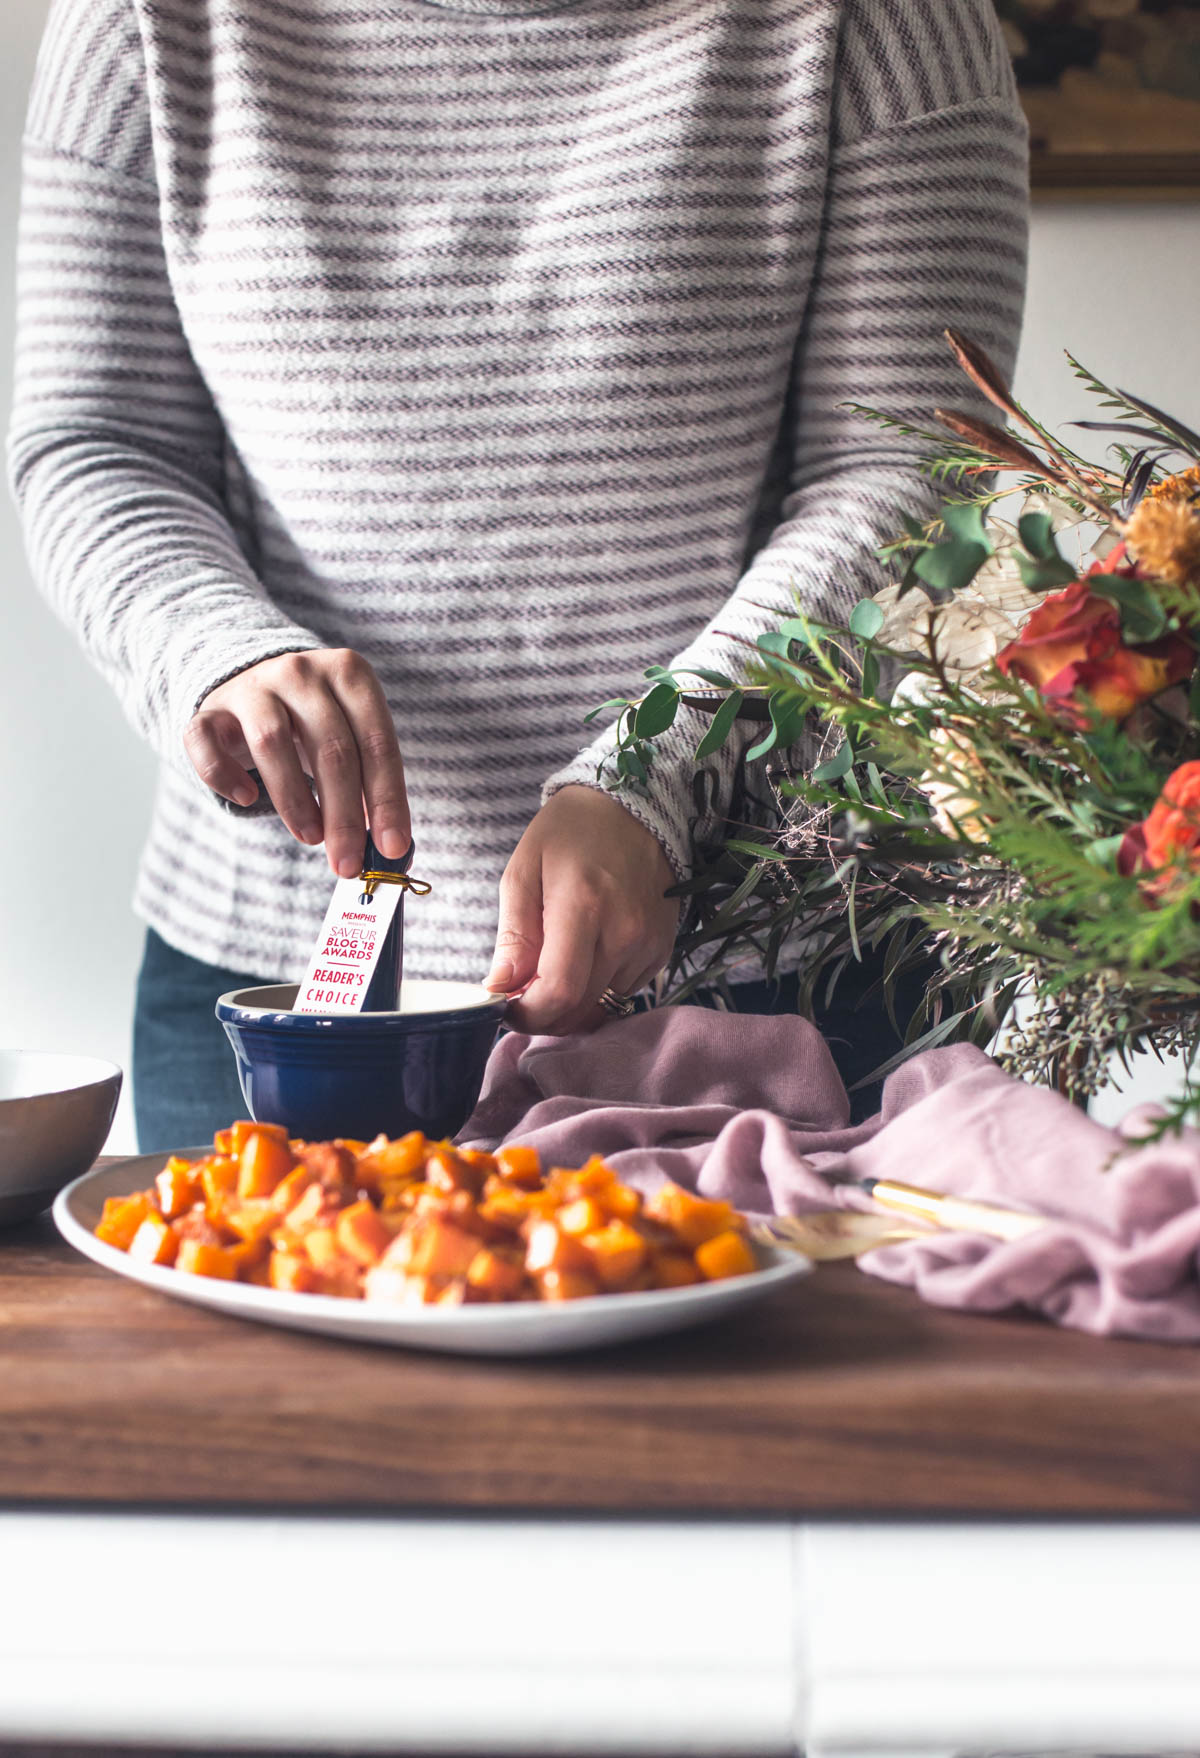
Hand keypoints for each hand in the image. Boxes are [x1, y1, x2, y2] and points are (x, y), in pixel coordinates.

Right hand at [184, 650, 410, 877]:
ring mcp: (252, 686)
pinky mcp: (209, 708)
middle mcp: (301, 672)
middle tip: (348, 862)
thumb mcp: (351, 741)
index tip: (392, 848)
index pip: (377, 742)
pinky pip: (206, 742)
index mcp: (350, 674)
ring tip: (310, 838)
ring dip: (295, 799)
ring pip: (272, 742)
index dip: (386, 799)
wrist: (255, 687)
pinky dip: (224, 775)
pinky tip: (247, 798)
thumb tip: (391, 850)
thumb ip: (369, 787)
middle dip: (343, 814)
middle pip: (330, 747)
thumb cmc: (315, 726)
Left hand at [487, 786, 678, 1034]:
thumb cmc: (570, 833)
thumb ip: (513, 935)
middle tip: (523, 996)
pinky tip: (587, 954)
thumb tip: (501, 987)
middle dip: (544, 1014)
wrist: (633, 805)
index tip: (508, 1009)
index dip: (528, 1014)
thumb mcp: (524, 871)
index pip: (559, 992)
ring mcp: (649, 942)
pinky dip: (599, 986)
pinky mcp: (663, 948)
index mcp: (583, 906)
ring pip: (602, 1004)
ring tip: (556, 964)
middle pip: (579, 1008)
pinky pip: (624, 990)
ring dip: (573, 1000)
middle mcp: (624, 931)